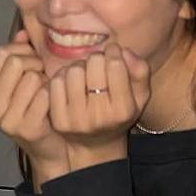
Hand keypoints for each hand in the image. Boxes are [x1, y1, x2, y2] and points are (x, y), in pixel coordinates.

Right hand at [0, 31, 68, 178]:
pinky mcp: (26, 129)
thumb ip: (20, 56)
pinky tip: (54, 102)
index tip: (34, 61)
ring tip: (48, 90)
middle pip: (16, 62)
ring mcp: (6, 120)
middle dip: (35, 64)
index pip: (1, 53)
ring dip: (45, 80)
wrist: (50, 149)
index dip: (23, 51)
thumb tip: (22, 33)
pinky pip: (44, 95)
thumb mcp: (23, 82)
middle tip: (43, 76)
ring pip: (31, 77)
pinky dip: (53, 94)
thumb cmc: (37, 111)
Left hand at [47, 43, 150, 170]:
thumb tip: (122, 51)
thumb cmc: (119, 113)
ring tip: (84, 75)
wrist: (96, 145)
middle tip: (97, 65)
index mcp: (123, 110)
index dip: (113, 52)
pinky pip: (55, 83)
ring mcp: (77, 119)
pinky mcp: (59, 120)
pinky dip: (62, 77)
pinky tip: (70, 84)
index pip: (115, 65)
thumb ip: (140, 70)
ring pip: (73, 71)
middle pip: (93, 64)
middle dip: (96, 59)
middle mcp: (100, 116)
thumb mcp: (140, 95)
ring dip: (79, 67)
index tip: (112, 54)